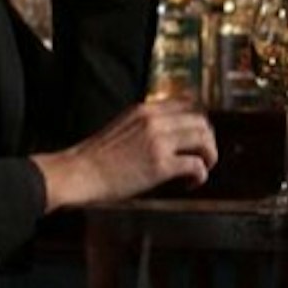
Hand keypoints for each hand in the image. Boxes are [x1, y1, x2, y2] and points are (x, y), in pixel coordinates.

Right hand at [37, 96, 215, 209]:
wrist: (78, 173)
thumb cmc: (95, 158)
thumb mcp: (122, 127)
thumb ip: (145, 126)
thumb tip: (167, 136)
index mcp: (145, 110)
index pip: (187, 104)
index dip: (199, 122)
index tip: (200, 137)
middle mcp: (154, 121)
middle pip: (201, 121)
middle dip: (208, 141)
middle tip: (203, 157)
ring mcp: (158, 142)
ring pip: (204, 140)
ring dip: (208, 156)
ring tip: (200, 169)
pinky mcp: (160, 165)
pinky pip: (196, 165)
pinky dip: (200, 175)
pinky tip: (189, 183)